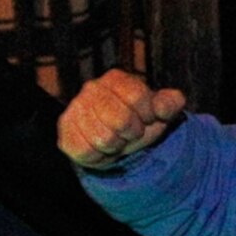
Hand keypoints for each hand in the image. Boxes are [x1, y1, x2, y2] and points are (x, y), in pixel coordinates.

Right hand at [57, 68, 186, 169]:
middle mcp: (92, 89)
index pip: (137, 97)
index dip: (148, 115)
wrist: (117, 141)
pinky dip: (100, 156)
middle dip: (132, 133)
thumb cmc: (139, 121)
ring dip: (117, 146)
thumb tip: (164, 105)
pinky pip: (86, 152)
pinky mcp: (65, 133)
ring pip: (104, 139)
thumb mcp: (160, 111)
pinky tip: (102, 148)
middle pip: (121, 119)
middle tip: (130, 132)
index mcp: (116, 79)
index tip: (147, 119)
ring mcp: (75, 110)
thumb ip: (170, 103)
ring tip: (116, 140)